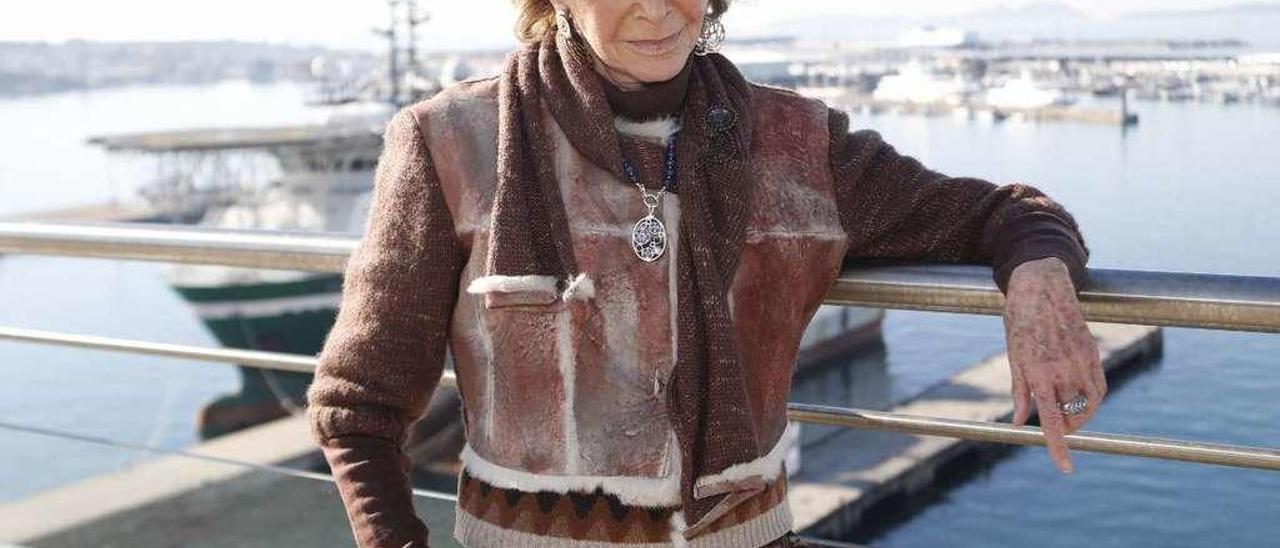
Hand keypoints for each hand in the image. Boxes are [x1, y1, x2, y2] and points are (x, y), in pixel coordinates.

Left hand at [1002, 256, 1105, 473]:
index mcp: (1039, 374)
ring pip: (1090, 404)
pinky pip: (1099, 386)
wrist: (1041, 286)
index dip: (1058, 447)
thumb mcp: (1013, 356)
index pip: (1051, 421)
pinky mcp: (1093, 352)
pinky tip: (1080, 396)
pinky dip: (1092, 398)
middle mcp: (1063, 371)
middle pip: (1073, 416)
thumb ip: (1019, 392)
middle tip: (1054, 424)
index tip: (1065, 468)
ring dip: (1080, 415)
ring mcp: (1082, 361)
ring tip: (1066, 410)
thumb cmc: (1020, 321)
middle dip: (1065, 427)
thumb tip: (1018, 422)